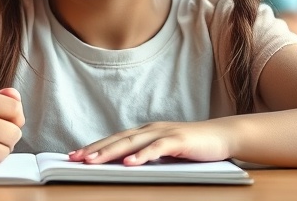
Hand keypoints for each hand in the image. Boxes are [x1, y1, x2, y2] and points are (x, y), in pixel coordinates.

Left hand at [70, 120, 234, 165]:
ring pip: (132, 142)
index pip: (114, 139)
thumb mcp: (164, 152)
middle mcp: (150, 129)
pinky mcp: (178, 140)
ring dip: (110, 152)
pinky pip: (157, 148)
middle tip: (75, 159)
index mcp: (144, 132)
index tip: (74, 156)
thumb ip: (145, 155)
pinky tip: (129, 163)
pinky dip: (142, 155)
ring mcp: (164, 132)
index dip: (94, 146)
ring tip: (93, 161)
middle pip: (117, 139)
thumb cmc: (192, 146)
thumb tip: (122, 166)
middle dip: (94, 149)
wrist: (223, 136)